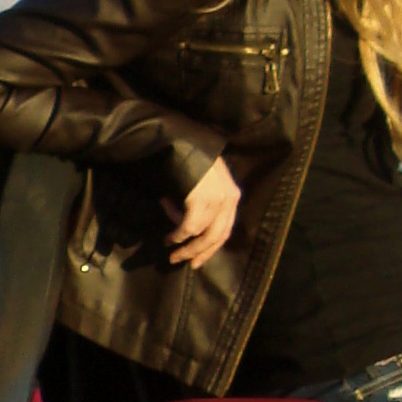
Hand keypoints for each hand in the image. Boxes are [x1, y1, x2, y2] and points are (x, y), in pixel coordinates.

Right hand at [166, 154, 238, 268]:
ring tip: (168, 242)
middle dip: (196, 252)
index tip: (195, 262)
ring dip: (182, 242)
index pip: (225, 230)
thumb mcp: (203, 183)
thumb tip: (190, 230)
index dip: (210, 249)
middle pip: (216, 237)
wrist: (177, 140)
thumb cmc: (187, 160)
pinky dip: (178, 233)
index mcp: (232, 195)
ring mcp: (217, 199)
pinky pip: (188, 227)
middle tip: (177, 260)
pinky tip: (169, 234)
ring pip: (201, 235)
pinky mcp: (201, 200)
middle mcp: (229, 198)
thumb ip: (203, 205)